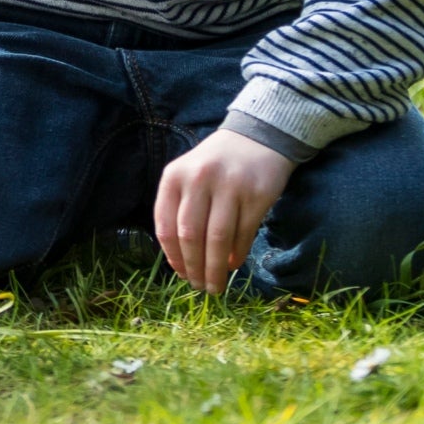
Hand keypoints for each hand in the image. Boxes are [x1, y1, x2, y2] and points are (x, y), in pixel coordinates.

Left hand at [154, 127, 296, 294]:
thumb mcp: (189, 176)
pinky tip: (233, 265)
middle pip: (191, 236)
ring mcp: (229, 186)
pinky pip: (243, 234)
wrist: (258, 137)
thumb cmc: (216, 164)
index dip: (172, 256)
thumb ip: (180, 209)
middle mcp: (199, 179)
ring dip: (216, 268)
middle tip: (199, 287)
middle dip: (194, 268)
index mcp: (174, 176)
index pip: (165, 225)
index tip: (180, 274)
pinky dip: (237, 255)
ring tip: (216, 286)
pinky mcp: (256, 195)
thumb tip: (182, 261)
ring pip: (217, 239)